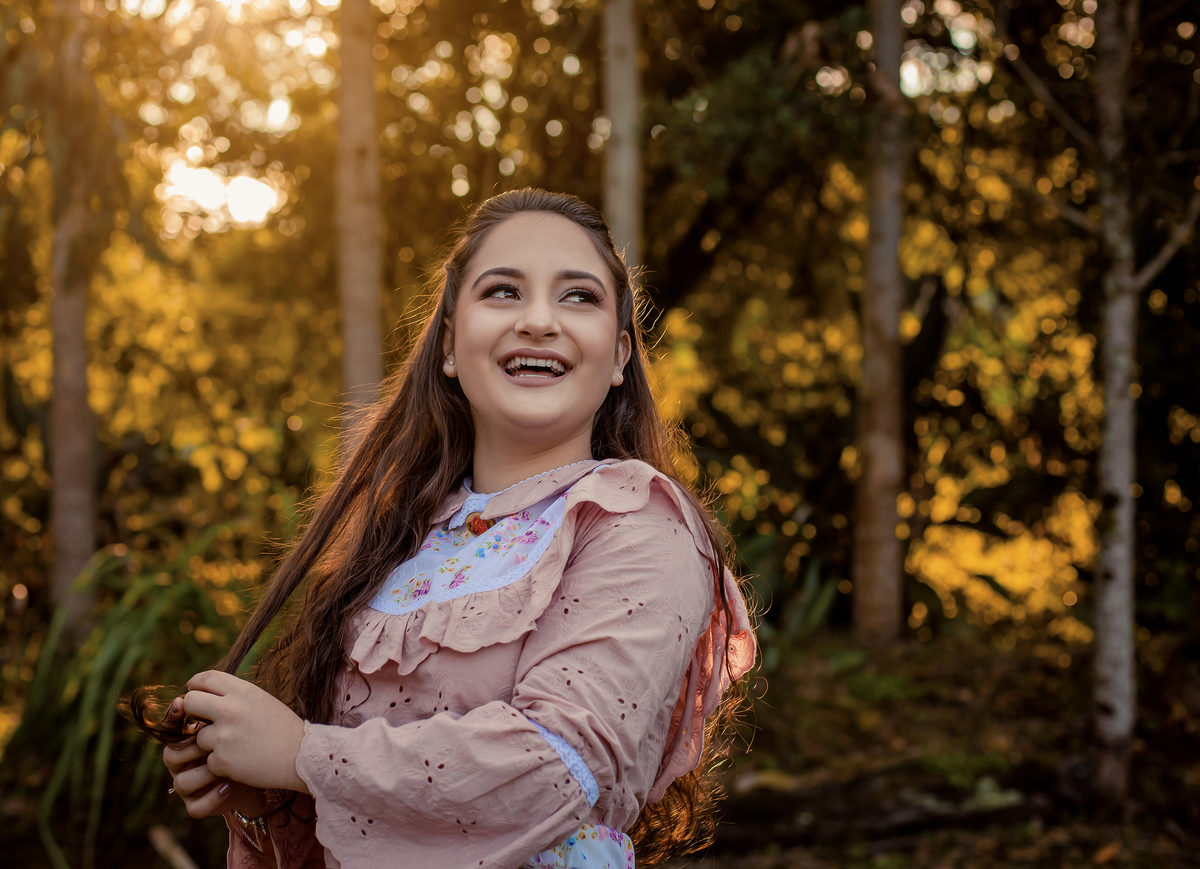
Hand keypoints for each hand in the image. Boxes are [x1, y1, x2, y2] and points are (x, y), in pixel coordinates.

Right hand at [162, 696, 266, 818]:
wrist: (274, 766)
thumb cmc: (255, 736)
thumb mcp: (242, 712)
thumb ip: (221, 699)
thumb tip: (203, 679)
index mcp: (191, 737)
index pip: (172, 727)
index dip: (173, 716)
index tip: (183, 703)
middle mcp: (186, 762)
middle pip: (171, 754)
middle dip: (190, 747)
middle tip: (210, 740)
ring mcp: (191, 784)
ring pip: (181, 782)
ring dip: (202, 773)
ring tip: (224, 766)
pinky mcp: (201, 804)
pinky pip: (195, 807)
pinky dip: (211, 797)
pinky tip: (228, 785)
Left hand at [182, 671, 310, 794]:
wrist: (302, 757)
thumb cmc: (283, 728)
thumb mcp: (261, 701)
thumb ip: (234, 696)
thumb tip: (204, 694)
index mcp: (243, 691)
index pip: (206, 678)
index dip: (196, 684)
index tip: (195, 691)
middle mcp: (230, 710)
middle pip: (190, 702)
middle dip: (193, 711)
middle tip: (203, 720)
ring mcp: (224, 736)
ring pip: (198, 737)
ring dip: (212, 743)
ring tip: (238, 746)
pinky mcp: (221, 760)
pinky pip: (209, 760)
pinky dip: (222, 764)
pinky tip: (243, 761)